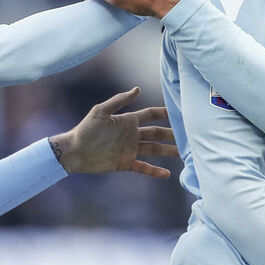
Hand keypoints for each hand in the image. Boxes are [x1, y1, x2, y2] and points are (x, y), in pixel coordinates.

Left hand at [48, 87, 177, 177]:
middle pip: (157, 133)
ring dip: (168, 152)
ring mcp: (130, 149)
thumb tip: (138, 89)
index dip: (164, 113)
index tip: (180, 112)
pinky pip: (143, 167)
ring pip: (154, 150)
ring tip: (184, 154)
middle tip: (189, 135)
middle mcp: (132, 135)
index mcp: (128, 121)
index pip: (150, 115)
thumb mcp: (101, 111)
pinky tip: (167, 174)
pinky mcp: (125, 163)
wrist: (75, 152)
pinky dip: (155, 171)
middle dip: (172, 134)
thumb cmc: (85, 129)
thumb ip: (119, 100)